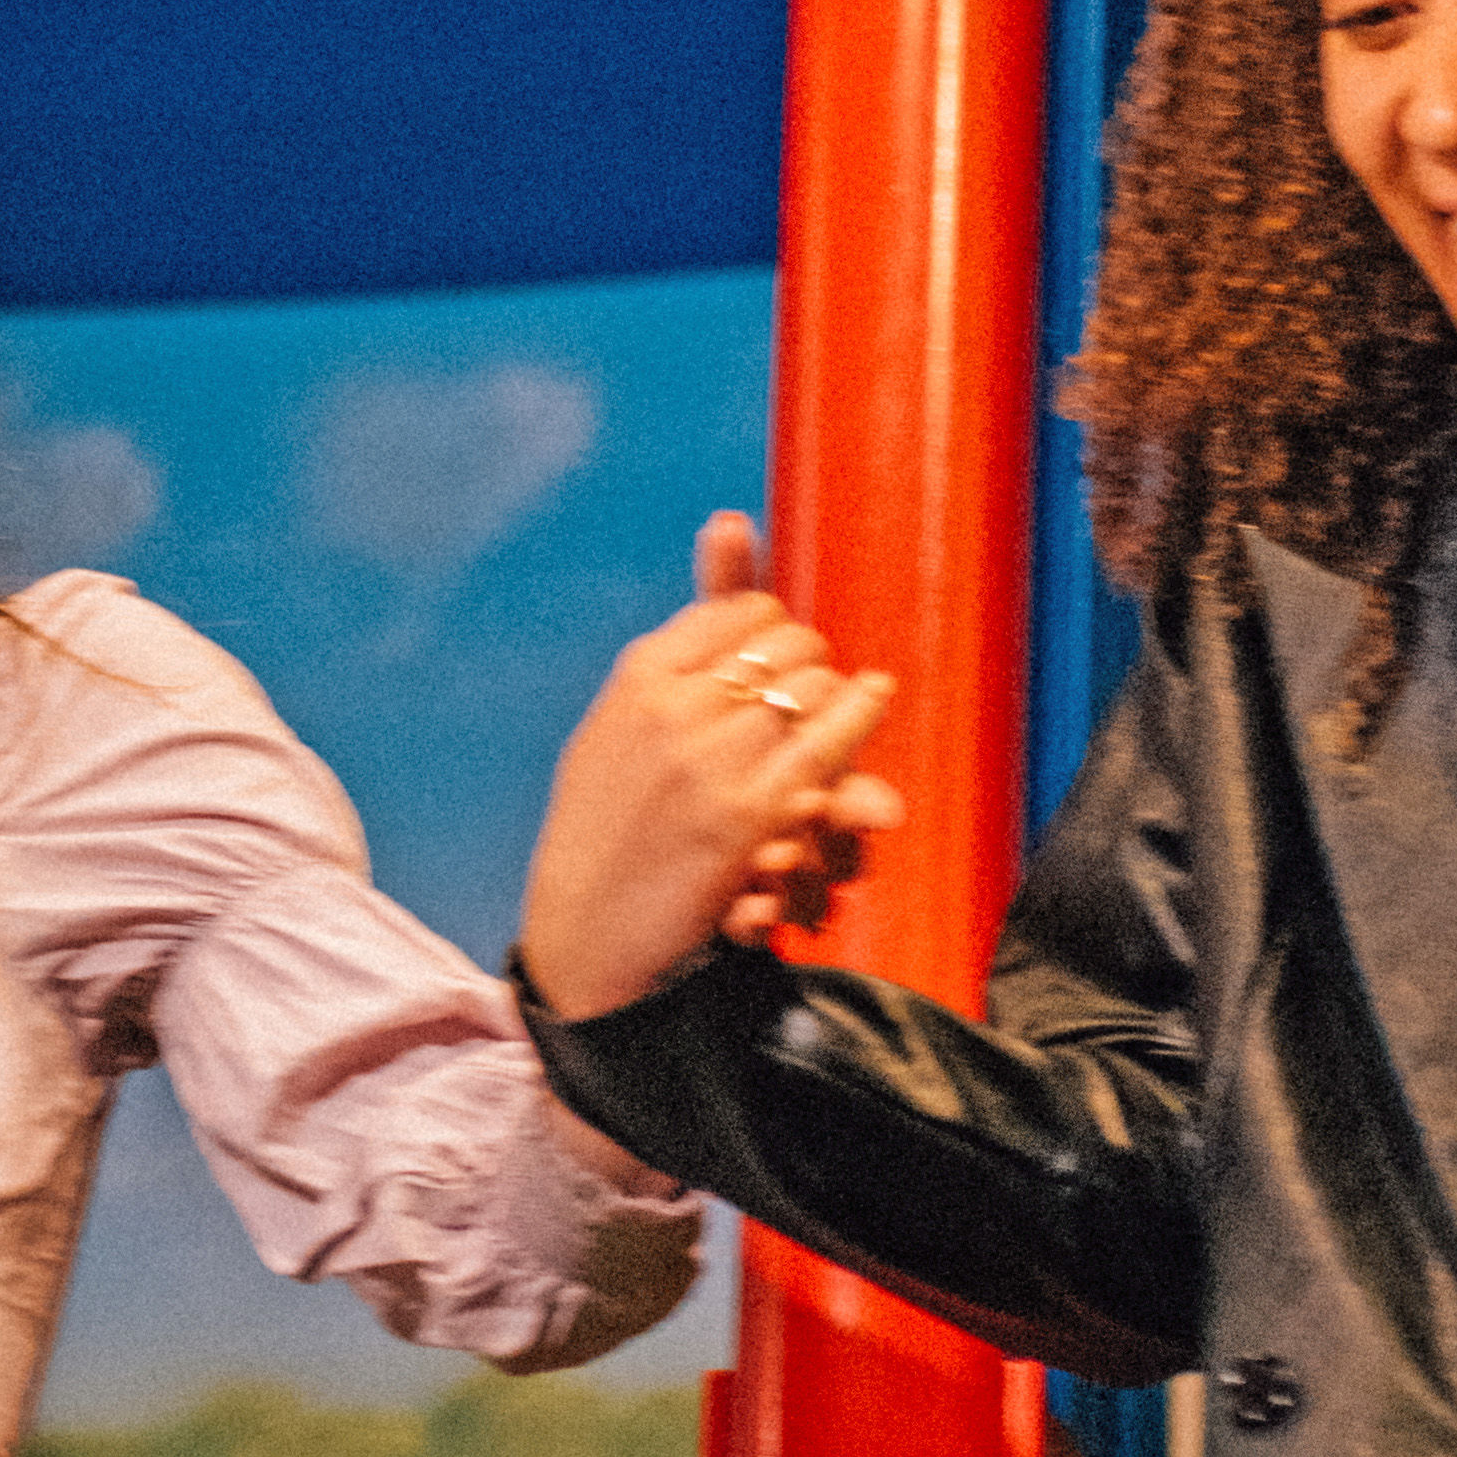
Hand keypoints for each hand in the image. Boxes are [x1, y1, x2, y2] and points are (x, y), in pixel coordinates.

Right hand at [516, 516, 901, 1025]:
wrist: (586, 935)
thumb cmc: (605, 830)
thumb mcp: (623, 721)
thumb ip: (685, 639)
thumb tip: (733, 520)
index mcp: (639, 677)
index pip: (742, 608)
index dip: (772, 631)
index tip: (771, 663)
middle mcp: (675, 706)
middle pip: (789, 641)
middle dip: (809, 665)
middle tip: (806, 696)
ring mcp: (714, 758)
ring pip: (816, 683)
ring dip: (835, 699)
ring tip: (839, 710)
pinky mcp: (752, 812)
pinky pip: (831, 740)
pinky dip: (860, 716)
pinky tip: (871, 700)